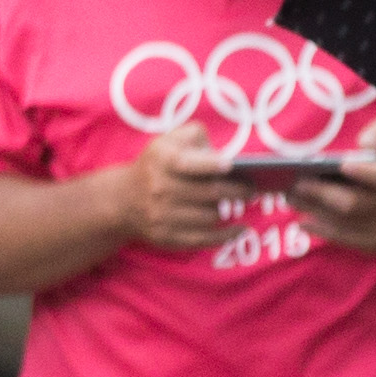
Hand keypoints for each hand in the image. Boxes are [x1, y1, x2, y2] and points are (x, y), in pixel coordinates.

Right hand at [121, 129, 243, 253]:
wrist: (122, 200)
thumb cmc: (157, 165)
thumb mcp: (167, 141)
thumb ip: (195, 137)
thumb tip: (223, 156)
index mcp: (161, 160)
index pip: (186, 163)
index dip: (209, 165)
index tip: (230, 166)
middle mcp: (159, 188)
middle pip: (207, 193)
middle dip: (236, 191)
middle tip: (253, 188)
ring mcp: (161, 216)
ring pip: (209, 217)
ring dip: (230, 210)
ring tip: (244, 201)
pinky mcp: (166, 236)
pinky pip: (203, 240)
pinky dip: (226, 236)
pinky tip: (241, 229)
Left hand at [278, 124, 375, 255]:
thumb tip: (366, 142)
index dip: (364, 173)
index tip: (341, 164)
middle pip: (354, 204)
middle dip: (322, 194)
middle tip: (295, 183)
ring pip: (345, 223)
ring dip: (314, 211)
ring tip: (290, 197)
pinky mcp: (375, 244)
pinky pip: (345, 239)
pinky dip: (321, 230)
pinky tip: (302, 221)